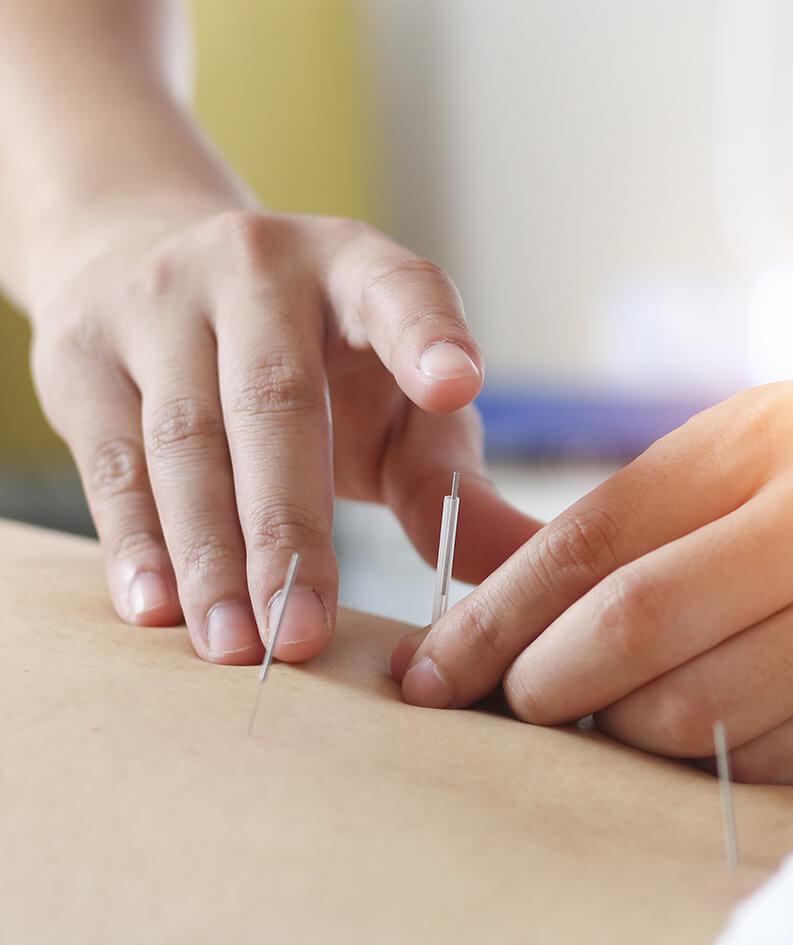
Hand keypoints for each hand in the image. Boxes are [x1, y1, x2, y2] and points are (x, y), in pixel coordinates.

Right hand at [31, 209, 538, 663]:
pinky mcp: (85, 353)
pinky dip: (134, 540)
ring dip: (211, 555)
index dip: (427, 336)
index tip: (458, 387)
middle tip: (304, 634)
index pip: (399, 290)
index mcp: (356, 272)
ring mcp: (161, 304)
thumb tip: (528, 569)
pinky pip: (111, 459)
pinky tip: (158, 608)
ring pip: (186, 440)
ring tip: (238, 648)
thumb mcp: (395, 409)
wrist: (156, 273)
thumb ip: (452, 487)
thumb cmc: (315, 368)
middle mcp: (258, 270)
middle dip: (290, 529)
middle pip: (275, 401)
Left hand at [391, 381, 792, 783]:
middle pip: (630, 632)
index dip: (495, 616)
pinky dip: (687, 765)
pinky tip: (680, 736)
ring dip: (613, 732)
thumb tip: (499, 599)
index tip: (429, 671)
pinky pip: (746, 766)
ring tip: (599, 715)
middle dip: (541, 684)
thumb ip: (636, 516)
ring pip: (684, 717)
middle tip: (511, 702)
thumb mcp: (753, 459)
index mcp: (763, 444)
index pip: (593, 540)